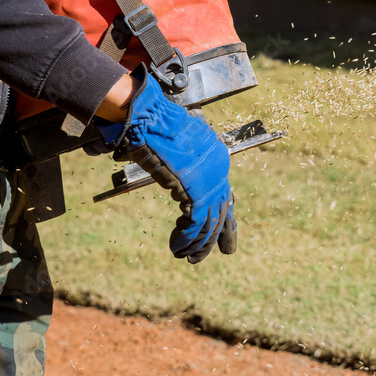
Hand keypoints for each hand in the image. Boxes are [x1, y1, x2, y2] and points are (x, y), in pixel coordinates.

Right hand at [91, 65, 236, 262]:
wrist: (149, 118)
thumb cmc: (154, 128)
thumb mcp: (173, 148)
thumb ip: (177, 166)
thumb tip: (172, 176)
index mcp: (216, 158)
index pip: (225, 193)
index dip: (226, 215)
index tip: (225, 232)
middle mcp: (219, 169)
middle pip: (222, 209)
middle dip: (221, 234)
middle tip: (226, 252)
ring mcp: (210, 179)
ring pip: (209, 221)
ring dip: (198, 243)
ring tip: (187, 257)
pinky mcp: (196, 189)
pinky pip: (195, 223)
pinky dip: (186, 238)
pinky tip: (177, 248)